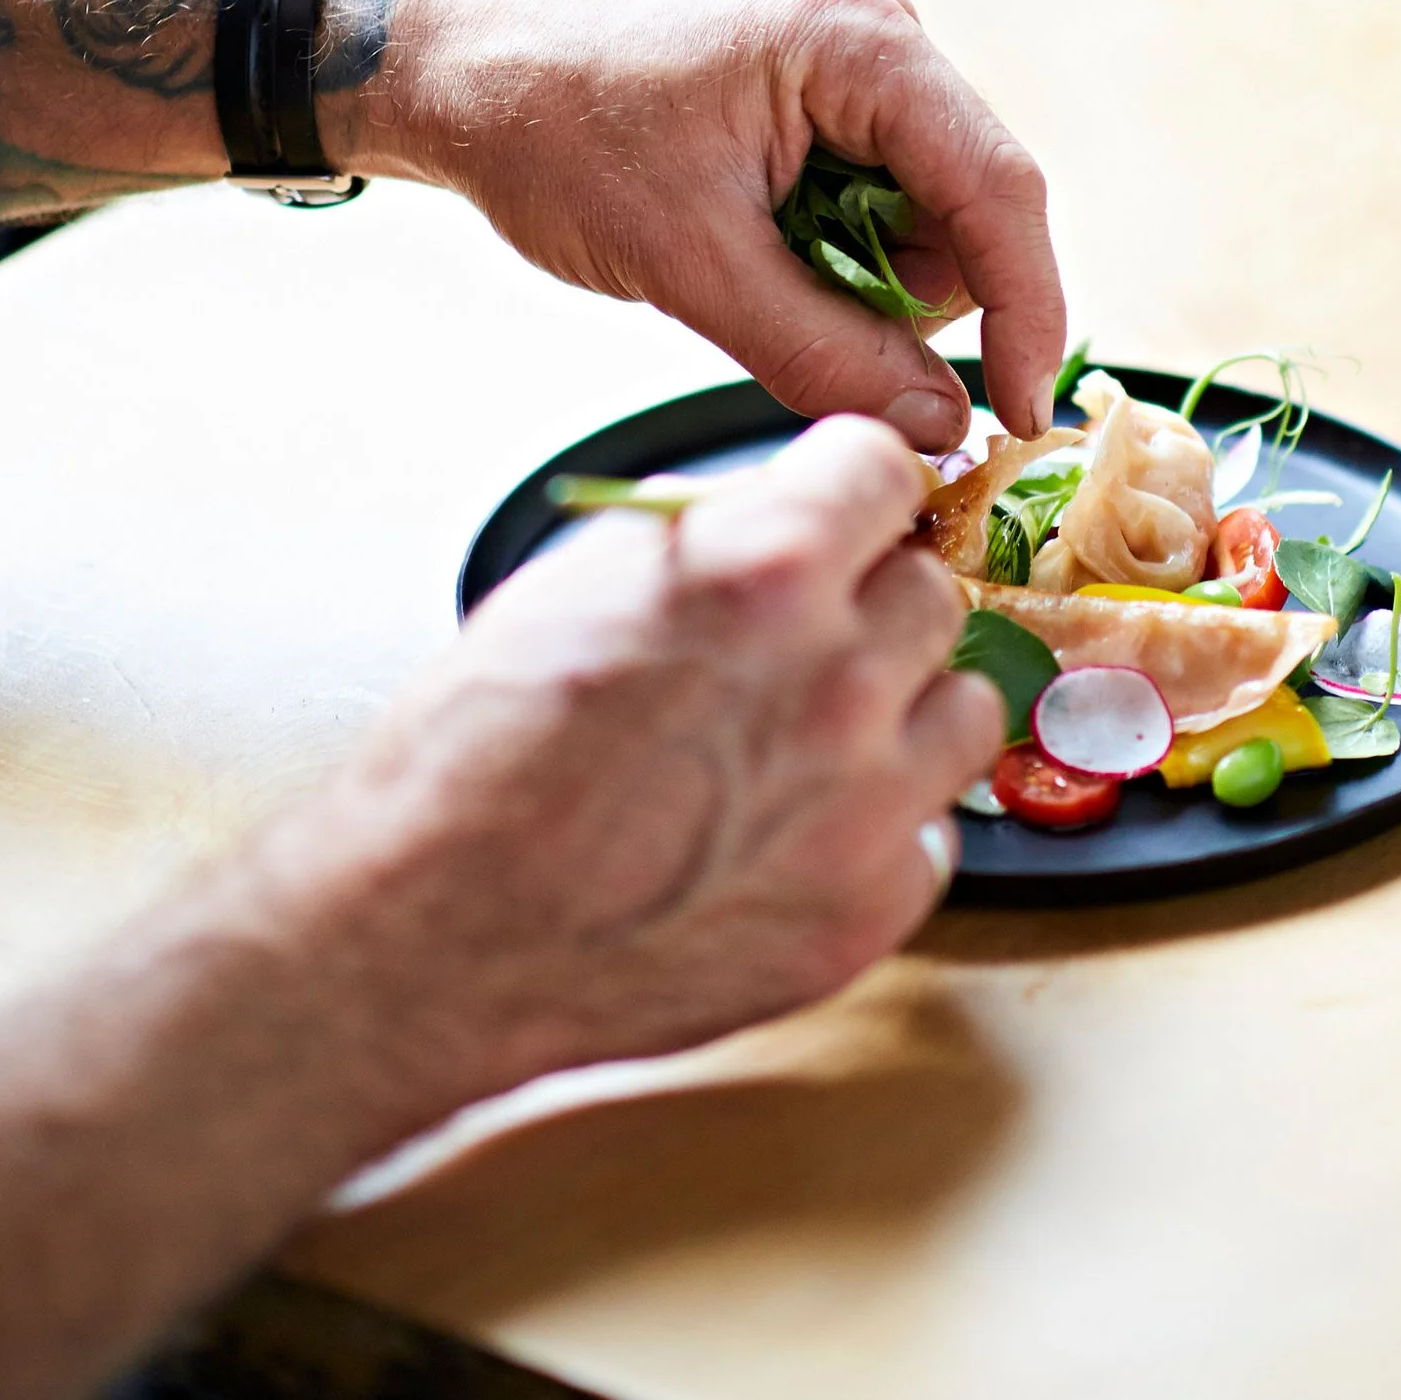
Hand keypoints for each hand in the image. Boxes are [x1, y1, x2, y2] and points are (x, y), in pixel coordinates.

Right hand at [278, 417, 996, 1115]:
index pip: (882, 466)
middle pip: (929, 588)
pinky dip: (876, 831)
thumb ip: (708, 538)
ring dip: (901, 712)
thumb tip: (781, 513)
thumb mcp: (580, 581)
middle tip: (799, 644)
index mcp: (764, 567)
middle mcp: (838, 675)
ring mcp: (866, 801)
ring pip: (963, 707)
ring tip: (808, 742)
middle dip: (868, 603)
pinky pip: (928, 835)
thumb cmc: (476, 759)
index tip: (844, 514)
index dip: (849, 490)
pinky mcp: (870, 907)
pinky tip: (789, 835)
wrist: (437, 933)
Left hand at [344, 0, 1064, 449]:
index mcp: (862, 44)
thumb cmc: (550, 126)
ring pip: (920, 219)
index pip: (999, 191)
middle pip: (968, 209)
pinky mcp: (815, 96)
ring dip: (862, 285)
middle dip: (914, 303)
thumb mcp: (688, 264)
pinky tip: (750, 260)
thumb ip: (821, 352)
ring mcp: (849, 65)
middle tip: (815, 345)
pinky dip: (828, 258)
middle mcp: (877, 38)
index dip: (1027, 312)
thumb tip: (937, 428)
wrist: (451, 64)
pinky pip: (869, 203)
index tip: (1022, 413)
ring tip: (749, 283)